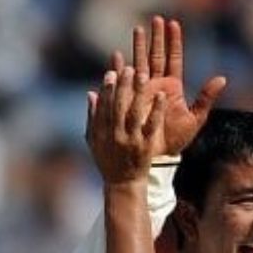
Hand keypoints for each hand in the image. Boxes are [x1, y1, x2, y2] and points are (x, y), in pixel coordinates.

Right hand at [86, 63, 167, 183]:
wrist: (123, 184)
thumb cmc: (107, 160)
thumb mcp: (94, 140)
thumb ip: (93, 117)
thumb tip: (91, 93)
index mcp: (101, 131)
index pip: (103, 106)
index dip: (107, 89)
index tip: (111, 72)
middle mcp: (114, 135)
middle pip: (117, 106)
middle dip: (122, 86)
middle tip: (128, 68)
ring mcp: (130, 140)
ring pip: (133, 113)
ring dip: (138, 93)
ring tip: (142, 75)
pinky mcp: (145, 146)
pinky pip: (151, 126)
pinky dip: (156, 110)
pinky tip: (161, 96)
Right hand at [129, 16, 225, 156]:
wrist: (160, 155)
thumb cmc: (178, 139)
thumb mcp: (196, 118)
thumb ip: (206, 97)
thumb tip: (222, 78)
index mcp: (173, 87)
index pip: (173, 58)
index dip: (174, 41)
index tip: (173, 24)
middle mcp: (158, 85)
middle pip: (156, 55)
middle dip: (156, 37)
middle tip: (155, 19)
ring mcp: (143, 90)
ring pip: (140, 62)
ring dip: (138, 46)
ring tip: (138, 28)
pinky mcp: (130, 99)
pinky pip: (125, 80)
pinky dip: (120, 67)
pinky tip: (117, 55)